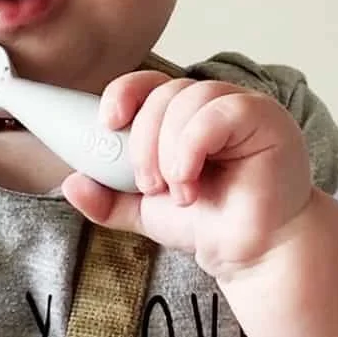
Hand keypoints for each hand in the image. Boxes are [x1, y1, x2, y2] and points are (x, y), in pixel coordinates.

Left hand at [63, 73, 313, 281]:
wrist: (252, 254)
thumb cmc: (210, 224)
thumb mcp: (145, 211)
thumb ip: (108, 198)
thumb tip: (70, 183)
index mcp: (183, 115)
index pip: (149, 82)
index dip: (124, 92)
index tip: (107, 122)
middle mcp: (213, 103)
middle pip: (164, 93)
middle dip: (144, 142)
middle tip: (149, 185)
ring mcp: (242, 107)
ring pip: (188, 99)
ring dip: (170, 151)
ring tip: (180, 191)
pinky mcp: (266, 119)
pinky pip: (218, 112)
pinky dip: (192, 147)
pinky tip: (192, 181)